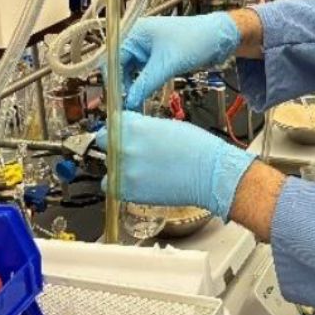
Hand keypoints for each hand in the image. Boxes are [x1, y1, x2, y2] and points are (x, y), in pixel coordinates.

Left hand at [95, 112, 255, 218]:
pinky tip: (139, 183)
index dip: (118, 128)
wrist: (210, 174)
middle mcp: (123, 146)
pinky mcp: (128, 191)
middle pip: (103, 142)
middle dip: (115, 145)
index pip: (111, 123)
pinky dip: (122, 186)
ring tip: (141, 170)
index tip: (122, 134)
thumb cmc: (196, 147)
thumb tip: (131, 131)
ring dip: (118, 168)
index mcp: (132, 125)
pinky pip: (112, 187)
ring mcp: (123, 170)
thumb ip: (142, 127)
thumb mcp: (165, 125)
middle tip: (132, 152)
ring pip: (108, 167)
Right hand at [119, 13, 239, 110]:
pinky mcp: (154, 57)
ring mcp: (145, 48)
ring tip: (135, 104)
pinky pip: (141, 73)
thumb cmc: (195, 41)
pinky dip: (141, 84)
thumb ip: (146, 84)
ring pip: (129, 71)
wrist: (219, 38)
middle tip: (126, 106)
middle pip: (118, 66)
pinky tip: (143, 96)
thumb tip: (129, 102)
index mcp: (134, 32)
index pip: (111, 59)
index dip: (113, 81)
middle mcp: (136, 38)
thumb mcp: (168, 64)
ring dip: (132, 87)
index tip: (117, 100)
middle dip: (122, 85)